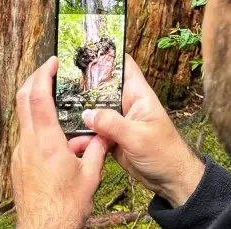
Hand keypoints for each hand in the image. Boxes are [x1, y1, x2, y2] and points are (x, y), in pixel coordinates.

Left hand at [11, 56, 108, 228]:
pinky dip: (41, 129)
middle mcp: (28, 143)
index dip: (43, 74)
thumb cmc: (66, 208)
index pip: (38, 97)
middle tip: (49, 70)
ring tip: (62, 108)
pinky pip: (28, 137)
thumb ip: (97, 149)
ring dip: (40, 106)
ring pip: (25, 118)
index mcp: (46, 142)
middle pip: (23, 99)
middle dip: (34, 79)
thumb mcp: (90, 176)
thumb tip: (105, 132)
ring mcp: (20, 153)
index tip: (52, 62)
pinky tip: (59, 141)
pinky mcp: (18, 164)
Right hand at [73, 54, 204, 206]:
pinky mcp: (111, 136)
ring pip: (93, 109)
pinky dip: (82, 134)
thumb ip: (112, 124)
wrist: (170, 181)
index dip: (107, 54)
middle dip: (82, 85)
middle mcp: (125, 103)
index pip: (123, 65)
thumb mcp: (138, 137)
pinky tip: (71, 138)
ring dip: (79, 113)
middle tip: (60, 82)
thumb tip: (87, 114)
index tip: (85, 49)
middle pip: (101, 86)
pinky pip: (92, 130)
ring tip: (61, 113)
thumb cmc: (165, 153)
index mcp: (137, 94)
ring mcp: (117, 120)